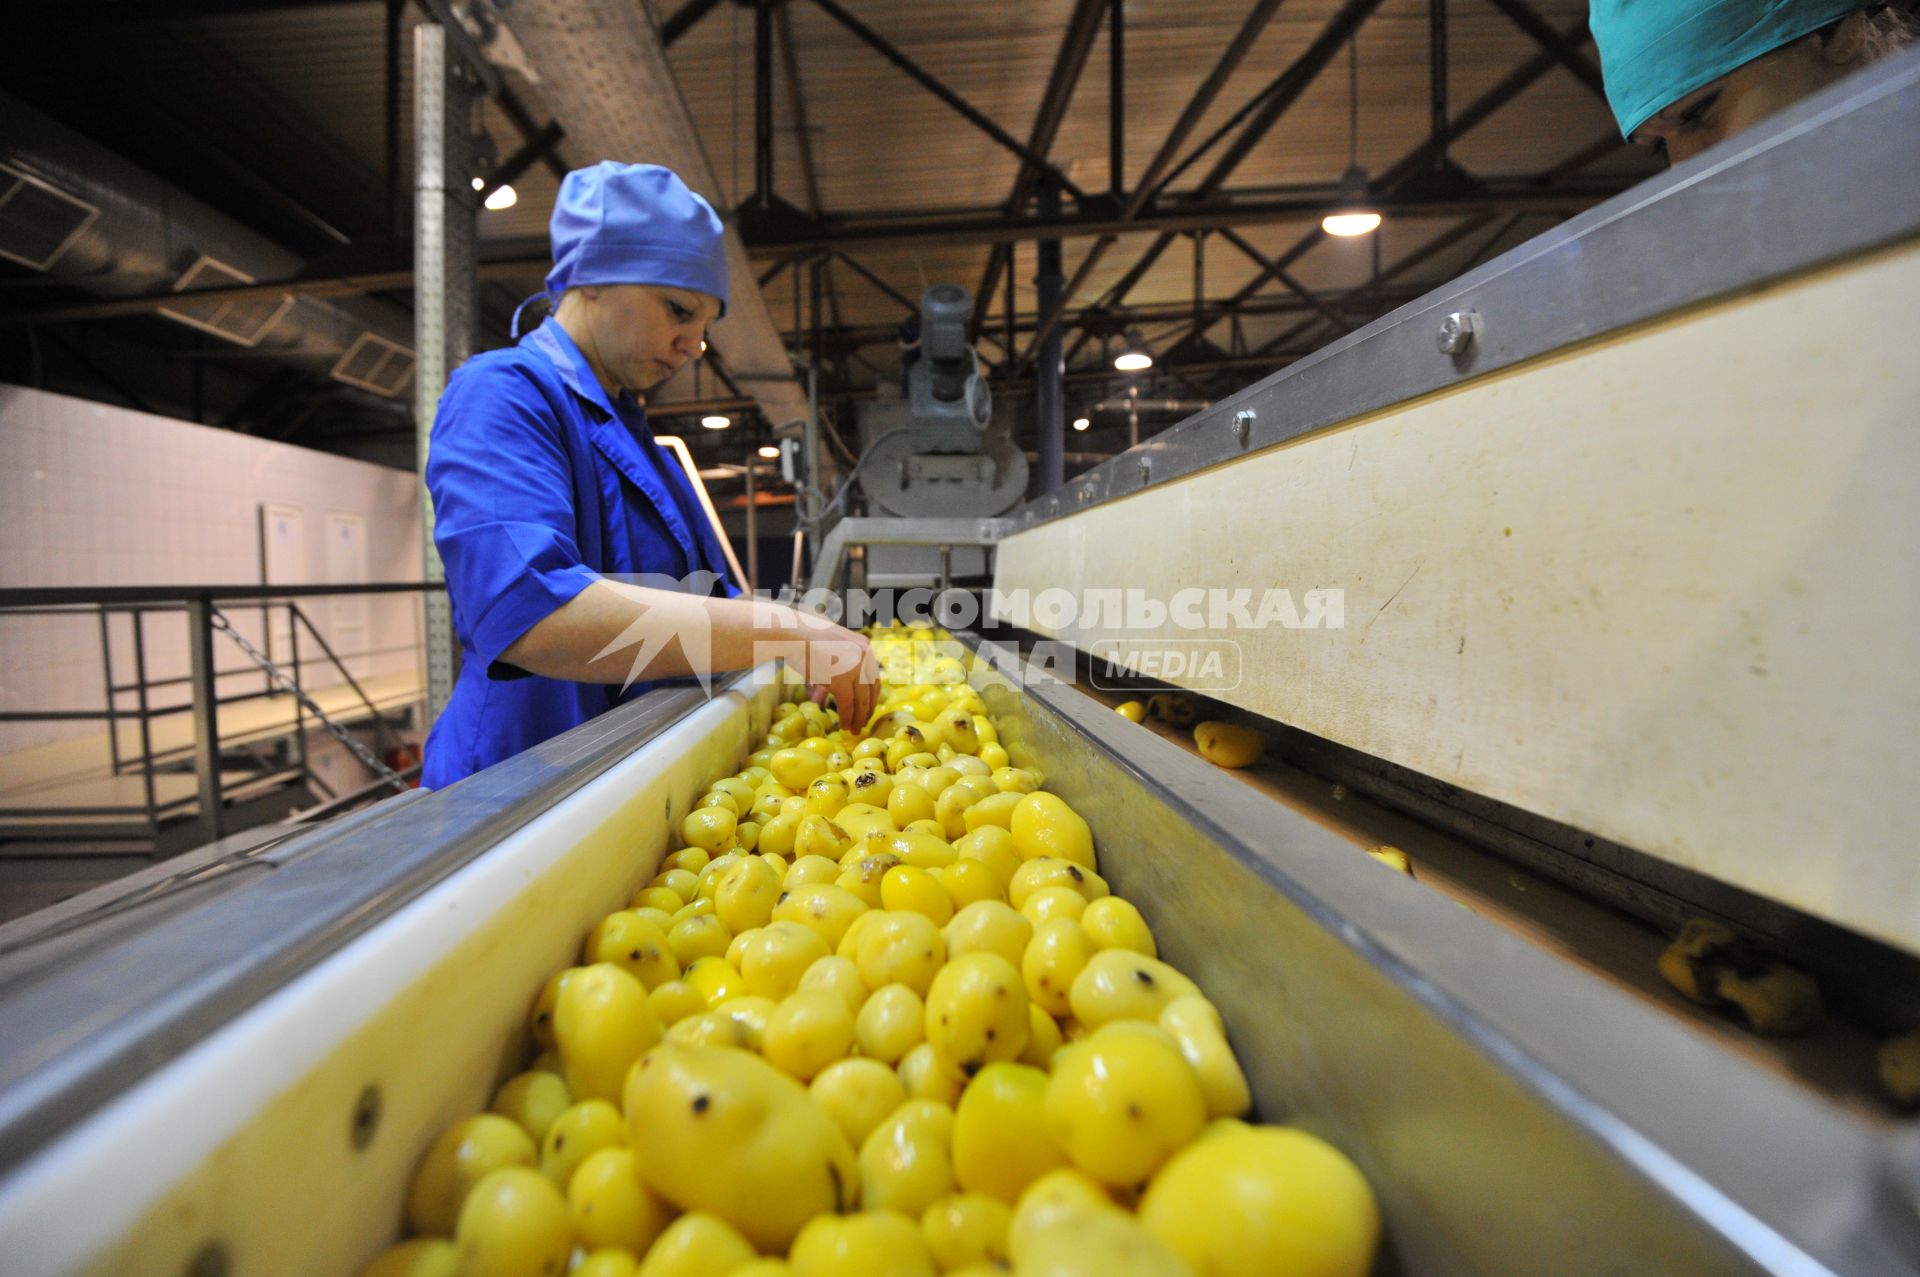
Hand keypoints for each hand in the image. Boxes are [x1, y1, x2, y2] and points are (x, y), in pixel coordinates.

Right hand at [791, 611, 878, 729]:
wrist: (792, 632)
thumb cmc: (804, 636)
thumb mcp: (830, 644)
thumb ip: (837, 659)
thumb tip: (829, 682)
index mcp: (864, 645)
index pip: (873, 675)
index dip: (871, 694)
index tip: (867, 707)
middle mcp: (864, 655)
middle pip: (871, 688)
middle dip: (867, 708)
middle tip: (863, 722)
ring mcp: (855, 667)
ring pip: (862, 700)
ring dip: (859, 718)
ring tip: (854, 729)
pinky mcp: (842, 680)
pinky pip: (847, 705)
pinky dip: (847, 718)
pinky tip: (844, 726)